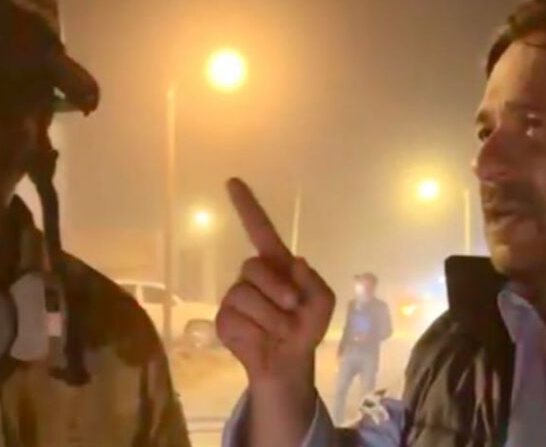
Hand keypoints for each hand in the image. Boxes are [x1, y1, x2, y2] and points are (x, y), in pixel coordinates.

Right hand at [216, 179, 334, 445]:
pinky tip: (261, 339)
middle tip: (293, 307)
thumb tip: (294, 262)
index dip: (247, 206)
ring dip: (272, 318)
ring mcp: (235, 296)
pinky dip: (257, 332)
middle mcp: (251, 275)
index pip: (259, 229)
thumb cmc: (305, 326)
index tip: (232, 181)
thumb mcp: (321, 302)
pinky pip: (236, 319)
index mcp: (276, 264)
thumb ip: (312, 281)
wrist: (289, 362)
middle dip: (277, 289)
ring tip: (281, 331)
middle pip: (254, 266)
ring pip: (246, 296)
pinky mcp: (224, 319)